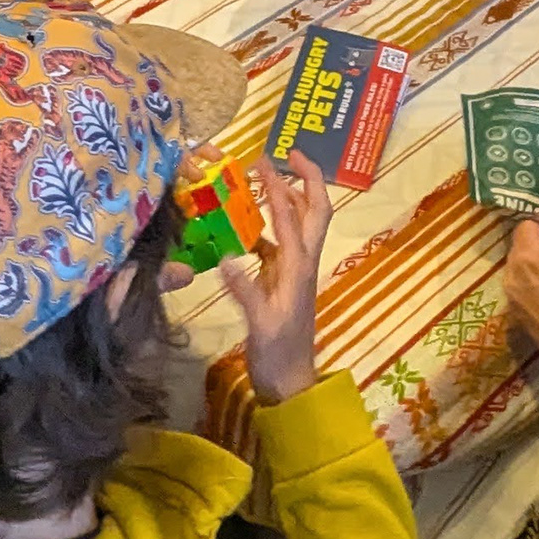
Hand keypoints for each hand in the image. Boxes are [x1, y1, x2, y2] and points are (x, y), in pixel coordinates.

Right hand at [223, 151, 330, 404]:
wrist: (290, 383)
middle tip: (285, 155)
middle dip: (304, 179)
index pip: (293, 216)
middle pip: (312, 211)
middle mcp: (301, 263)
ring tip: (266, 178)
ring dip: (287, 198)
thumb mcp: (261, 324)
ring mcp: (294, 271)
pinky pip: (279, 245)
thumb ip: (245, 291)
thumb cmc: (278, 354)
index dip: (283, 185)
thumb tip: (225, 258)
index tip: (269, 159)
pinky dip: (268, 227)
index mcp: (298, 267)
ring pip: (298, 225)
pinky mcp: (283, 282)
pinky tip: (247, 223)